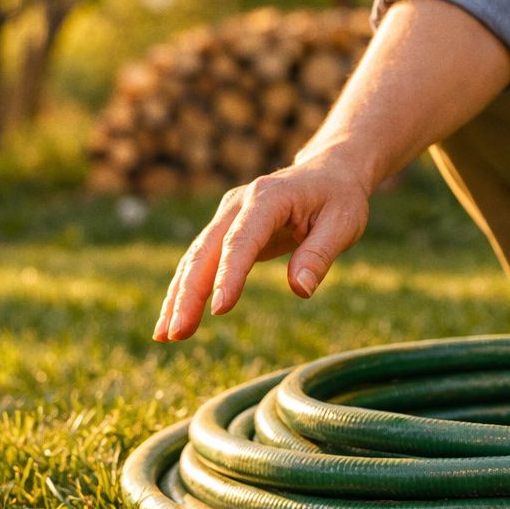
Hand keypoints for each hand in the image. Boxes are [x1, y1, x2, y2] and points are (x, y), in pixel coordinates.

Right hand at [152, 154, 369, 340]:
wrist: (327, 172)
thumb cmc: (338, 198)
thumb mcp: (344, 222)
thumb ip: (320, 254)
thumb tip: (300, 290)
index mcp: (268, 197)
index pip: (243, 239)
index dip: (230, 274)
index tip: (219, 308)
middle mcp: (237, 204)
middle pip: (206, 251)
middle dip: (188, 293)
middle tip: (177, 332)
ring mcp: (227, 217)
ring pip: (195, 259)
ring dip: (178, 297)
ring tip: (165, 335)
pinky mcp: (225, 232)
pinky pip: (200, 263)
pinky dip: (185, 290)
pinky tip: (173, 319)